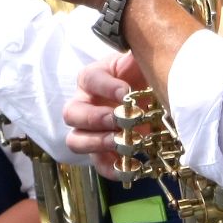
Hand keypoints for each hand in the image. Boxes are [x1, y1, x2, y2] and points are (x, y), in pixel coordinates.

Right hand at [64, 52, 147, 171]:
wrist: (151, 95)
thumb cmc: (140, 75)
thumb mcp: (139, 61)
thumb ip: (137, 57)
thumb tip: (139, 54)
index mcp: (92, 78)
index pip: (89, 79)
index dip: (104, 86)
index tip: (126, 92)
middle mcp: (84, 104)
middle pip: (71, 114)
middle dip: (95, 118)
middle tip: (120, 120)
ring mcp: (89, 130)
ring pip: (76, 141)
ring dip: (97, 143)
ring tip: (121, 143)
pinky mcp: (102, 151)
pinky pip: (98, 163)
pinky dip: (112, 169)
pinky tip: (130, 168)